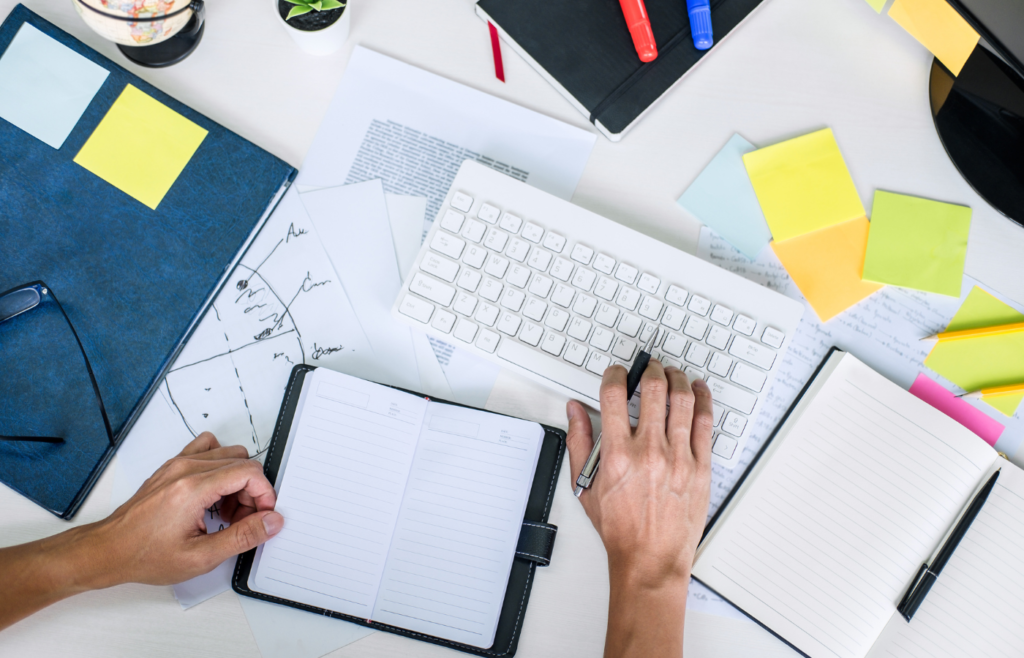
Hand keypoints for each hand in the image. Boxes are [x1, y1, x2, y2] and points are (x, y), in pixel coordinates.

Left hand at [0, 432, 283, 630]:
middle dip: (252, 491)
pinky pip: (208, 450)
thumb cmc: (145, 555)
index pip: (249, 471)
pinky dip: (219, 468)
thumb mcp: (200, 557)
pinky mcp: (171, 466)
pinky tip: (212, 495)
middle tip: (242, 520)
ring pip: (228, 453)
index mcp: (193, 488)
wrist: (108, 551)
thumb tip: (271, 521)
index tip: (261, 516)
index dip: (264, 494)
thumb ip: (242, 536)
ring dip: (236, 480)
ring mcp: (177, 464)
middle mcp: (185, 468)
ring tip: (226, 511)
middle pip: (242, 461)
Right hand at [566, 362, 713, 656]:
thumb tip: (575, 411)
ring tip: (673, 374)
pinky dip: (702, 400)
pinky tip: (698, 391)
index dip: (615, 375)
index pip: (614, 395)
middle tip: (650, 368)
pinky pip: (705, 423)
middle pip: (653, 390)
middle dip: (650, 370)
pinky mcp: (700, 467)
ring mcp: (678, 458)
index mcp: (617, 454)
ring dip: (677, 379)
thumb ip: (579, 442)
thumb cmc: (621, 529)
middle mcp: (649, 451)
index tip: (618, 373)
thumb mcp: (586, 486)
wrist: (650, 559)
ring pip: (682, 400)